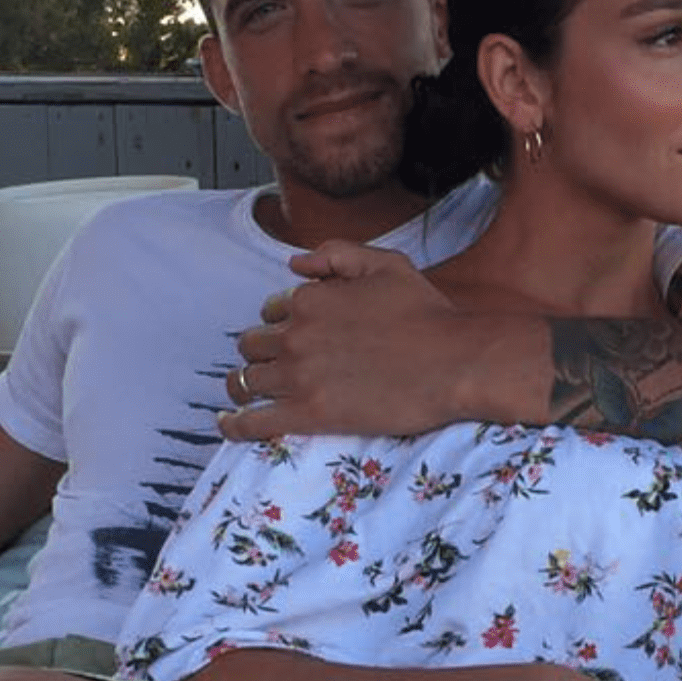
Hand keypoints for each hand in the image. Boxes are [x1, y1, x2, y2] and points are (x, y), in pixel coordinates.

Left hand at [221, 241, 473, 440]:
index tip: (292, 334)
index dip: (279, 321)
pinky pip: (253, 421)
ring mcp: (299, 376)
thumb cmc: (427, 313)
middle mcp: (296, 335)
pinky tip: (227, 425)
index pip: (273, 310)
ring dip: (243, 385)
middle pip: (252, 345)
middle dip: (258, 352)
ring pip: (246, 380)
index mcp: (310, 299)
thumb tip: (295, 264)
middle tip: (270, 365)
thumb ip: (336, 255)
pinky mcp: (308, 414)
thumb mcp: (386, 264)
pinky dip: (234, 424)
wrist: (454, 361)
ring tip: (243, 394)